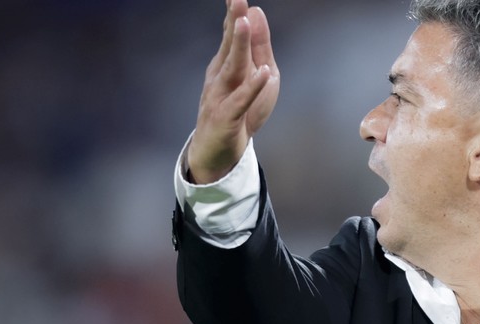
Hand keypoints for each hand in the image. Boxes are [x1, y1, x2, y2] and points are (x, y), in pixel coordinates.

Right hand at [187, 0, 280, 183]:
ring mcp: (220, 97)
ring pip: (232, 69)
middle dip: (234, 20)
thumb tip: (256, 11)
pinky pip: (241, 102)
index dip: (234, 12)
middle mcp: (219, 77)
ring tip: (245, 23)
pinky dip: (252, 88)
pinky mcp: (227, 119)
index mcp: (225, 64)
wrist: (216, 153)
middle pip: (229, 46)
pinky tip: (263, 74)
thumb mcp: (254, 75)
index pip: (232, 34)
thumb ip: (257, 46)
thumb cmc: (239, 112)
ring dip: (240, 46)